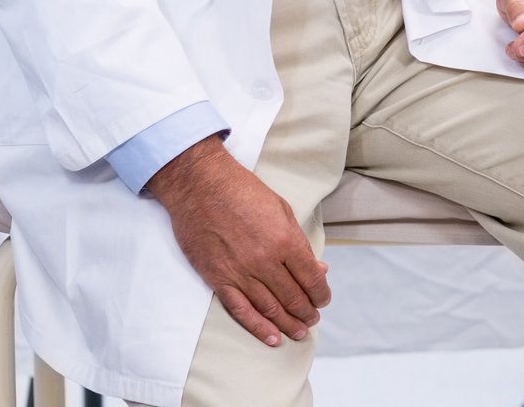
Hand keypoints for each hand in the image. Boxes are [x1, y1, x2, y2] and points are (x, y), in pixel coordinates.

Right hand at [147, 138, 329, 346]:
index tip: (323, 299)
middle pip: (293, 297)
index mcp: (285, 240)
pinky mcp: (218, 280)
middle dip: (307, 311)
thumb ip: (299, 242)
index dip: (321, 293)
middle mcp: (265, 261)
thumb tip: (317, 268)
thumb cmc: (244, 192)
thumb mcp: (282, 209)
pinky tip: (272, 338)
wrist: (200, 186)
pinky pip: (241, 311)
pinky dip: (258, 328)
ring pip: (270, 309)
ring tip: (299, 331)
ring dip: (288, 323)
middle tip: (313, 318)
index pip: (311, 278)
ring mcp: (240, 273)